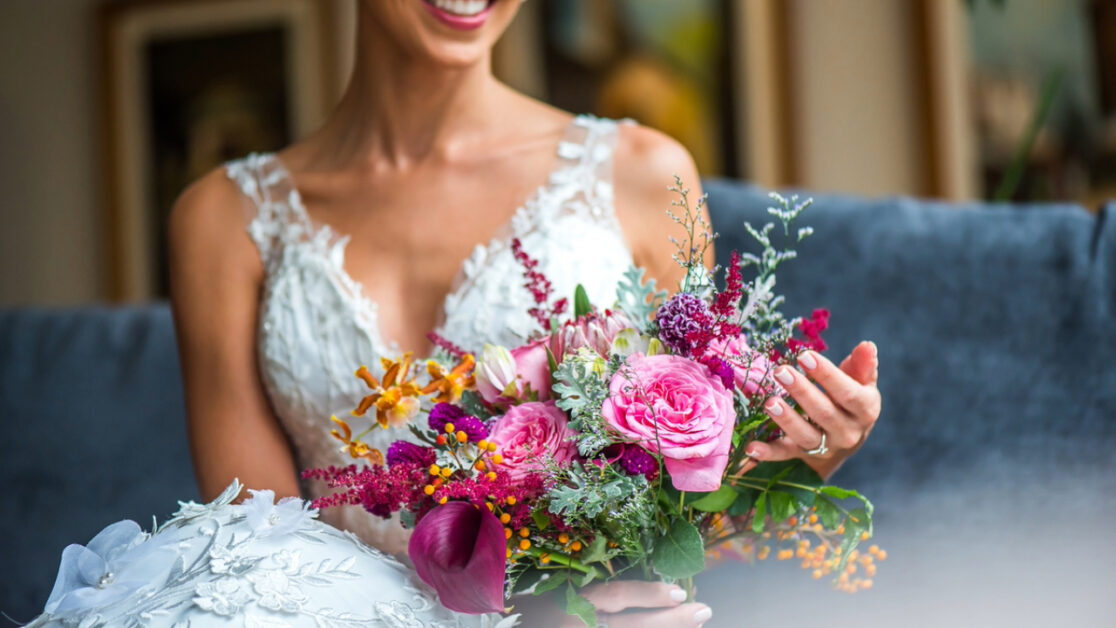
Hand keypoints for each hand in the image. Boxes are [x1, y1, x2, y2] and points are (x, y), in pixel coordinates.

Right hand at [516, 581, 712, 627]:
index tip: (679, 591)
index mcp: (571, 601)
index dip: (647, 594)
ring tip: (696, 622)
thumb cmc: (537, 601)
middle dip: (672, 622)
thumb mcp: (557, 586)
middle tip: (703, 610)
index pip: (614, 598)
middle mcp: (580, 625)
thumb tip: (643, 577)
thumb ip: (593, 583)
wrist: (516, 624)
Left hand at [744, 341, 880, 479]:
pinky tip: (751, 448)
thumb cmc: (852, 400)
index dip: (827, 375)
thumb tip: (867, 346)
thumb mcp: (862, 383)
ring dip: (786, 420)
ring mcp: (824, 447)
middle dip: (801, 392)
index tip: (805, 356)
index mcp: (864, 411)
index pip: (847, 394)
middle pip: (824, 414)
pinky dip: (767, 453)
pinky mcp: (802, 455)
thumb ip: (863, 365)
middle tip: (781, 371)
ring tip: (769, 401)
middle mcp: (847, 433)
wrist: (847, 438)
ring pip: (805, 435)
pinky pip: (784, 455)